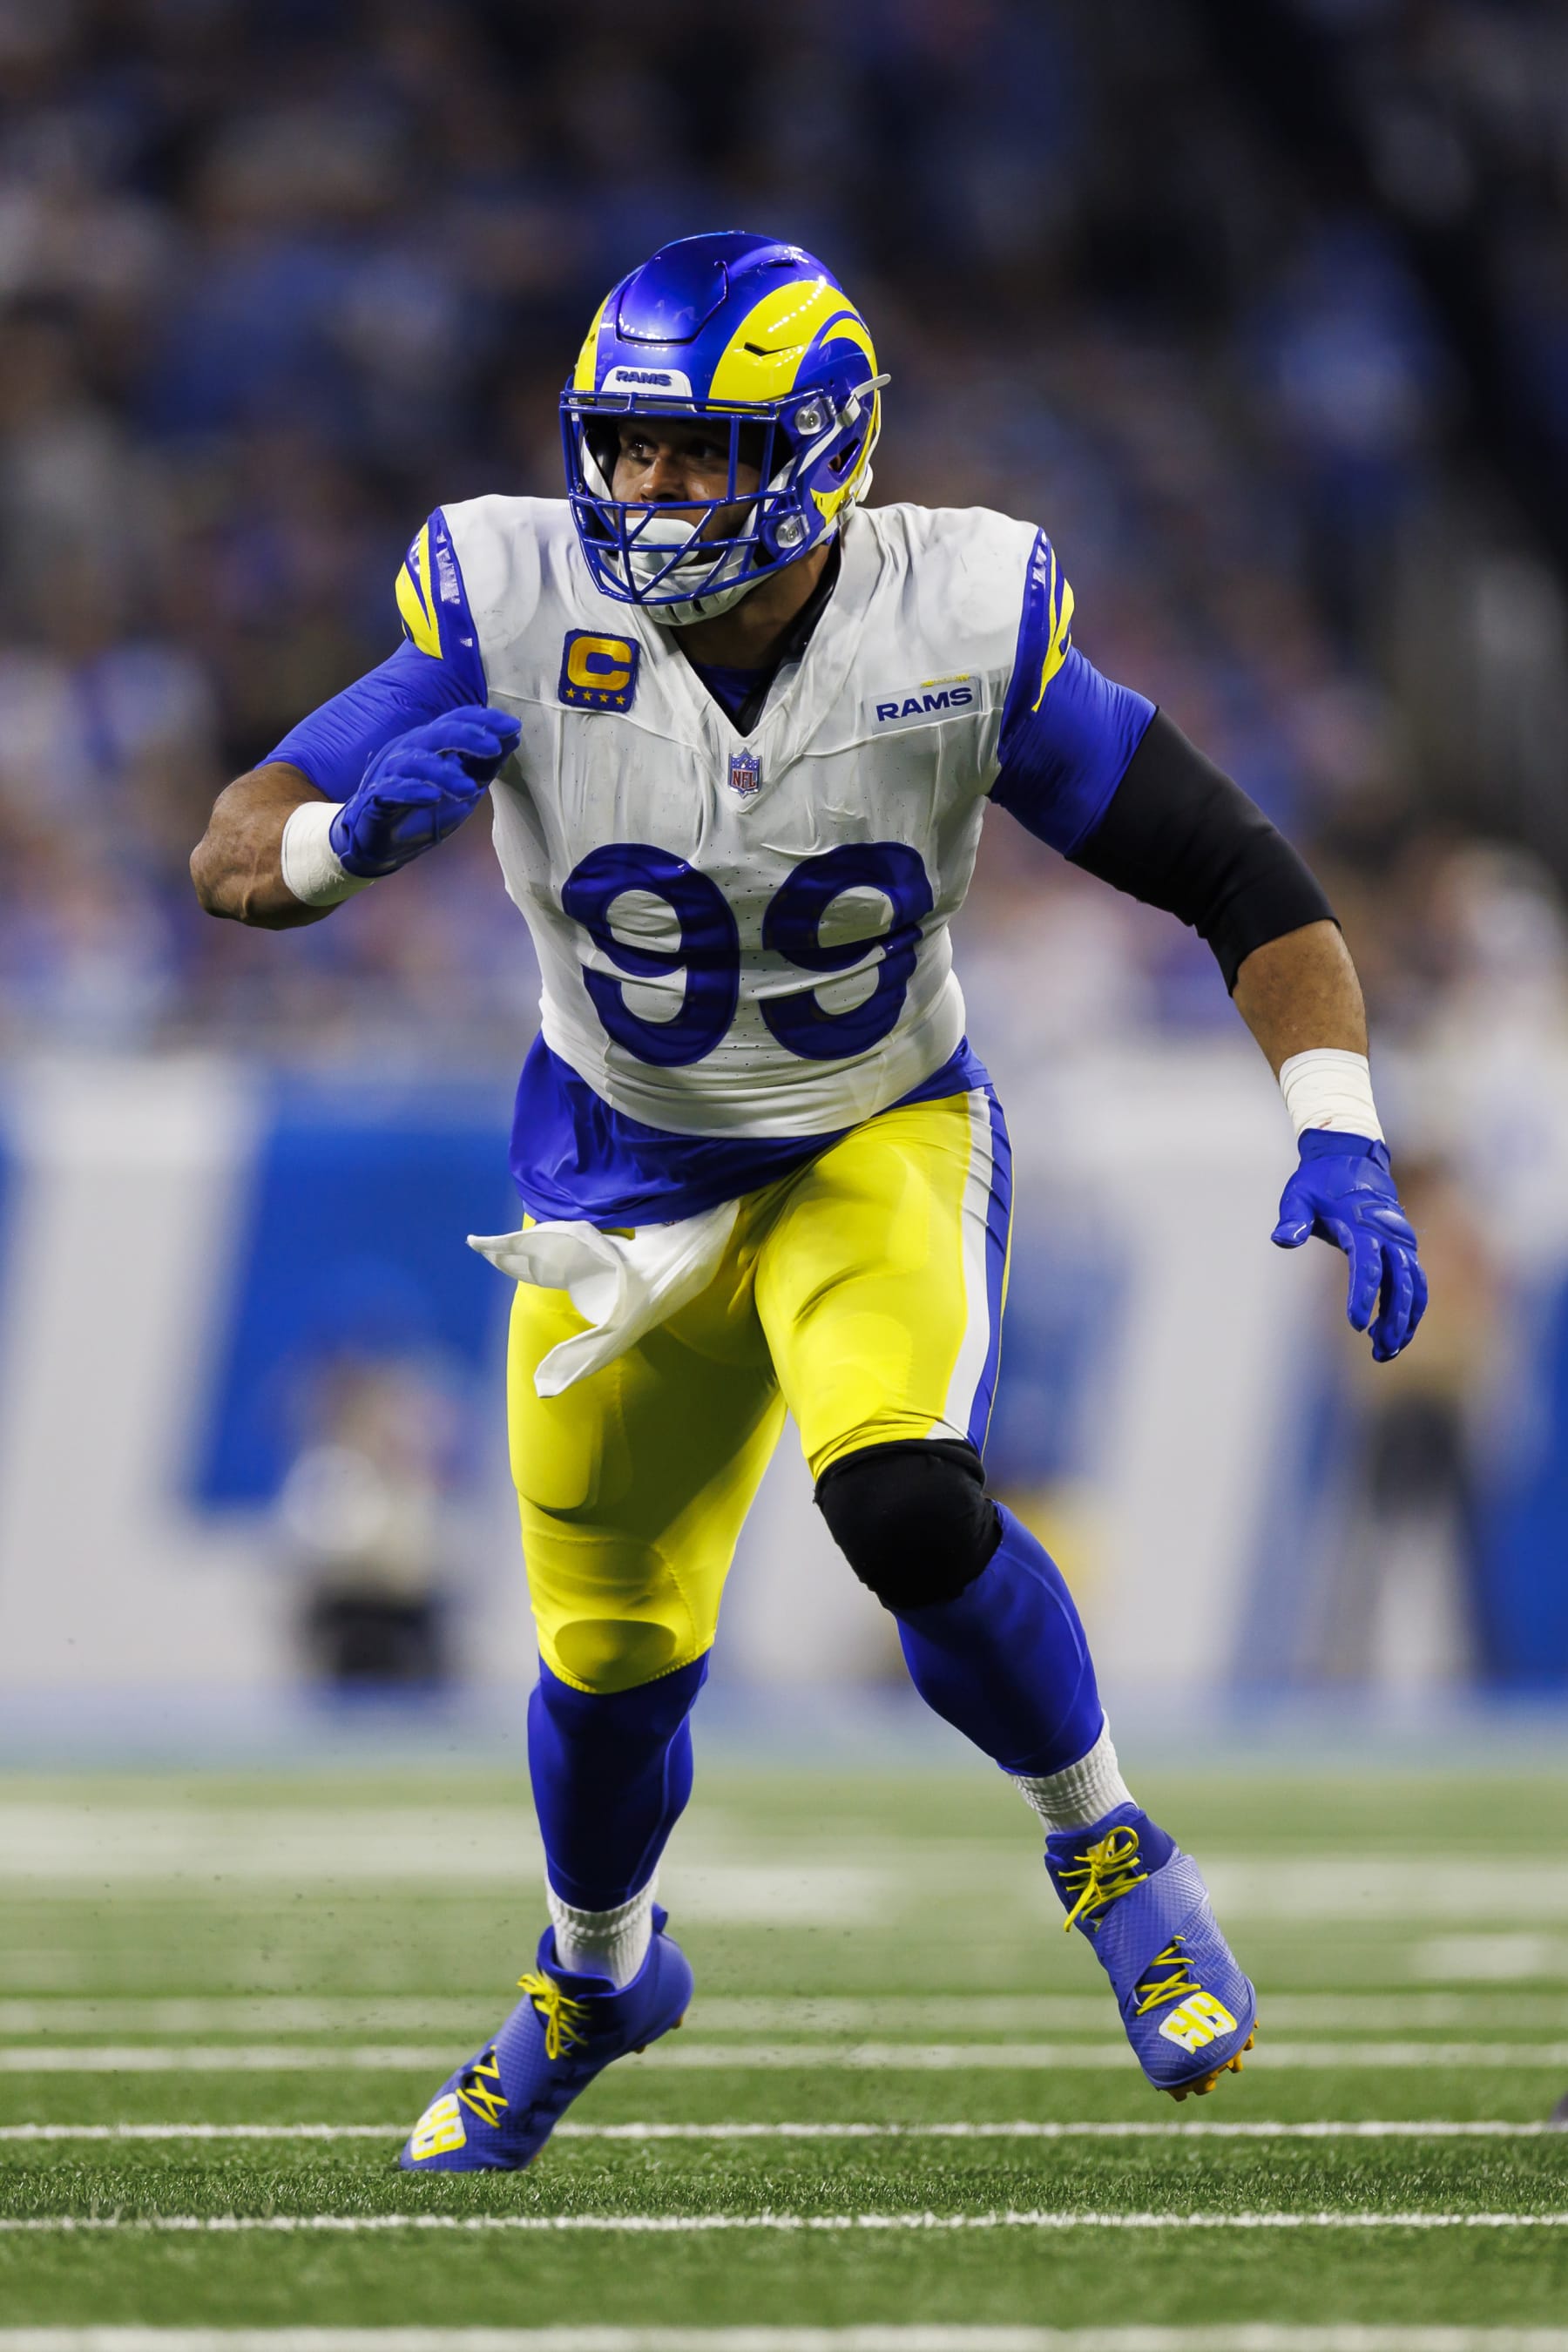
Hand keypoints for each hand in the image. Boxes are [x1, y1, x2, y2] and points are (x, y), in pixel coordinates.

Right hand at [330, 705, 520, 877]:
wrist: (379, 844)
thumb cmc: (422, 810)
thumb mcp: (463, 788)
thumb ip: (485, 765)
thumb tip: (514, 737)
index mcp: (430, 745)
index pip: (456, 721)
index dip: (483, 720)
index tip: (513, 726)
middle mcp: (408, 751)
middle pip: (436, 733)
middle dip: (467, 736)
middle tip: (493, 747)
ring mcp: (389, 773)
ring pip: (414, 761)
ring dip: (443, 773)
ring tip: (470, 790)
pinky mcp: (375, 799)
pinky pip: (391, 790)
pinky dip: (412, 792)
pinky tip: (431, 797)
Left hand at [1271, 1132, 1427, 1362]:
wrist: (1351, 1159)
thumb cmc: (1319, 1182)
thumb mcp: (1298, 1196)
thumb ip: (1292, 1219)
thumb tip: (1282, 1240)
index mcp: (1361, 1225)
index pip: (1367, 1266)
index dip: (1362, 1295)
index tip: (1356, 1324)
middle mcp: (1389, 1235)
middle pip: (1399, 1283)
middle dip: (1393, 1320)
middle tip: (1379, 1351)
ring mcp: (1402, 1242)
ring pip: (1413, 1287)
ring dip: (1405, 1320)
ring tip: (1386, 1352)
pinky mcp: (1406, 1248)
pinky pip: (1416, 1282)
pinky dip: (1411, 1308)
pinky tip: (1396, 1333)